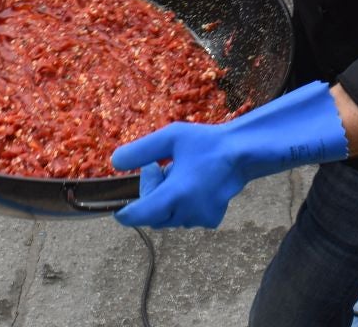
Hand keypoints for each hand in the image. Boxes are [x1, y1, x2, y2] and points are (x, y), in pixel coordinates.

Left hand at [110, 83, 349, 228]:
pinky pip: (185, 217)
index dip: (125, 214)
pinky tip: (192, 185)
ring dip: (166, 200)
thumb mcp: (171, 137)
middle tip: (159, 167)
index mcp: (177, 194)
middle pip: (153, 214)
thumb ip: (140, 150)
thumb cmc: (206, 142)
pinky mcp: (211, 220)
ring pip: (169, 217)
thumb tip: (115, 163)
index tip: (117, 210)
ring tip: (178, 173)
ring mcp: (201, 218)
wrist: (242, 153)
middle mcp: (188, 212)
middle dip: (151, 194)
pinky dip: (181, 205)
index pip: (141, 215)